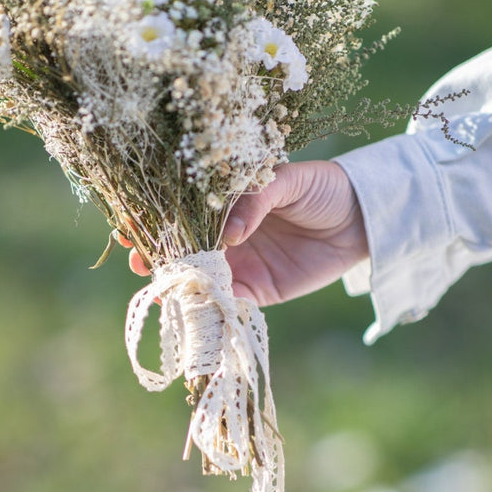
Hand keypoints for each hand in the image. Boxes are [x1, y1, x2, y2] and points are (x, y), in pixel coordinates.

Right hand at [125, 159, 367, 306]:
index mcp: (223, 203)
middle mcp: (224, 236)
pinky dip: (210, 309)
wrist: (362, 218)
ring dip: (177, 287)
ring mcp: (238, 266)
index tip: (129, 226)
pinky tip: (194, 310)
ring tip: (160, 290)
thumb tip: (229, 234)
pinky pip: (228, 303)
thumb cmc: (323, 188)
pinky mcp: (258, 292)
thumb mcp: (286, 180)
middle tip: (138, 263)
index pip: (179, 212)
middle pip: (179, 250)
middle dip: (155, 257)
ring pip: (197, 280)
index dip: (153, 219)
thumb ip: (255, 200)